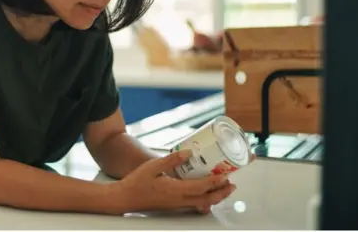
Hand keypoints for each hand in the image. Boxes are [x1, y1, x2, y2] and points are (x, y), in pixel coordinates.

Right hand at [109, 150, 236, 213]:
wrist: (125, 198)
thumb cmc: (136, 183)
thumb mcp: (153, 166)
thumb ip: (172, 160)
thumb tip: (188, 153)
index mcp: (175, 190)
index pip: (201, 187)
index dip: (216, 182)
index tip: (226, 175)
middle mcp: (179, 200)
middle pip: (207, 200)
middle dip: (222, 193)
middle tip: (232, 185)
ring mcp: (177, 204)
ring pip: (202, 203)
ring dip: (215, 197)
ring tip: (224, 188)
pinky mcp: (174, 205)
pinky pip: (194, 204)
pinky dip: (205, 199)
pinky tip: (206, 192)